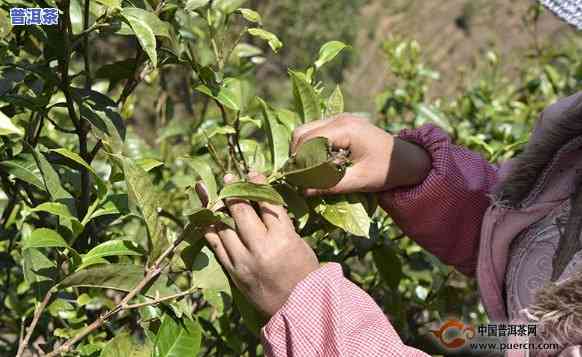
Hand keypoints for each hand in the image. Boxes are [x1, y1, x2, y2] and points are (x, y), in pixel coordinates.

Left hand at [202, 173, 319, 316]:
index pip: (267, 204)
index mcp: (283, 238)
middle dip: (233, 191)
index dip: (259, 185)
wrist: (298, 308)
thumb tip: (261, 203)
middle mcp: (261, 248)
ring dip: (218, 209)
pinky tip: (206, 220)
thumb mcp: (298, 243)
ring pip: (224, 227)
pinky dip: (211, 231)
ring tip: (214, 196)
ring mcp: (244, 261)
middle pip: (241, 212)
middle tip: (227, 178)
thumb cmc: (304, 273)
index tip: (252, 173)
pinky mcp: (233, 272)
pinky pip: (217, 246)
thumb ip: (280, 224)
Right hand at [291, 114, 430, 194]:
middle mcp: (339, 118)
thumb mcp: (359, 181)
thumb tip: (303, 192)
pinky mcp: (340, 124)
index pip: (308, 141)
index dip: (299, 161)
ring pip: (306, 131)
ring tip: (308, 172)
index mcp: (345, 129)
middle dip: (297, 155)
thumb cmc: (387, 170)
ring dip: (303, 151)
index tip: (297, 181)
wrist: (409, 160)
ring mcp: (339, 118)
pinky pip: (316, 132)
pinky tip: (318, 164)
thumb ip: (330, 185)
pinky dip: (311, 147)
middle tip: (300, 177)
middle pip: (301, 132)